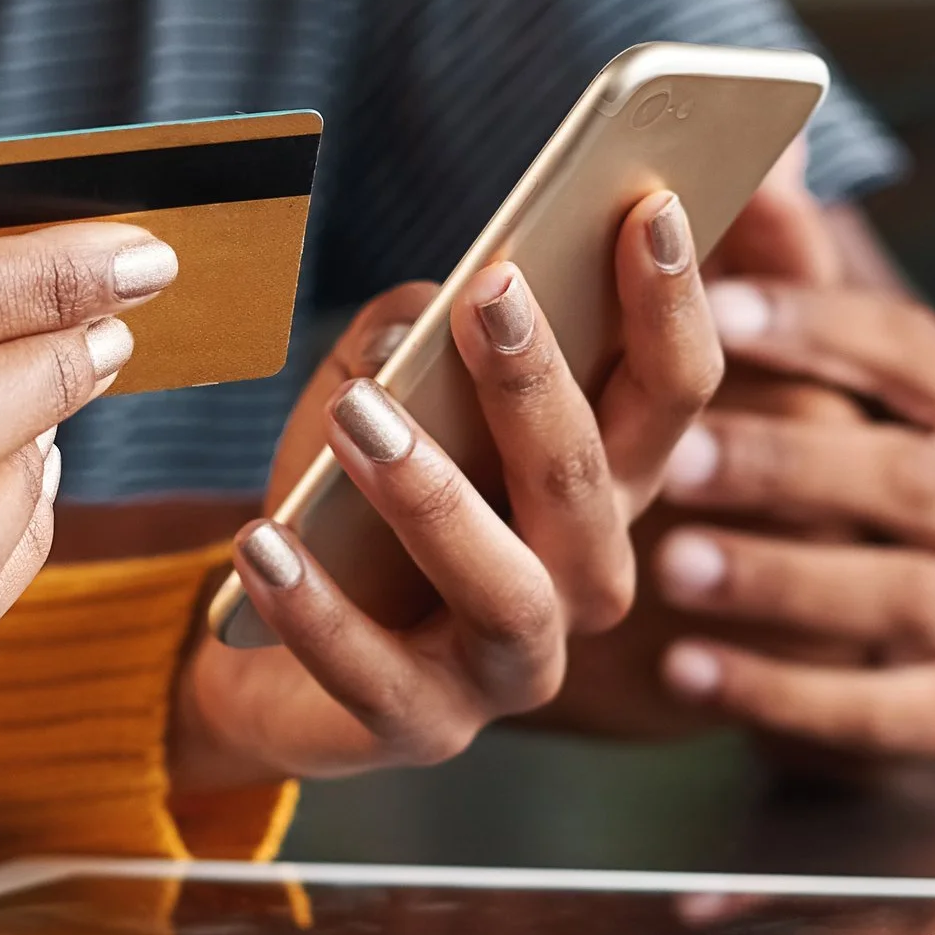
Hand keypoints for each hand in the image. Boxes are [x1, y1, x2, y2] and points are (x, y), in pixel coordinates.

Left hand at [170, 192, 725, 787]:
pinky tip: (263, 541)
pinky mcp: (421, 728)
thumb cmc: (347, 498)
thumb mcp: (378, 389)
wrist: (262, 643)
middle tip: (494, 288)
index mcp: (601, 483)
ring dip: (433, 494)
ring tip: (359, 416)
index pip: (671, 392)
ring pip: (504, 584)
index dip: (671, 303)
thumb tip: (431, 306)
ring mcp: (511, 665)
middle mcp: (584, 578)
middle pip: (593, 481)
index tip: (651, 206)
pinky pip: (373, 674)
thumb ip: (412, 333)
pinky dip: (316, 610)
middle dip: (544, 382)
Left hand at [556, 165, 934, 758]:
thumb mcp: (817, 374)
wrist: (890, 626)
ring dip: (781, 581)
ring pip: (895, 599)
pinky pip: (873, 712)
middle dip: (788, 466)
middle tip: (679, 458)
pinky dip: (780, 696)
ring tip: (672, 567)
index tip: (708, 310)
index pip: (909, 351)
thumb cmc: (837, 465)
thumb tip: (767, 140)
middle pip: (905, 480)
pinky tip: (688, 674)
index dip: (812, 328)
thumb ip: (788, 269)